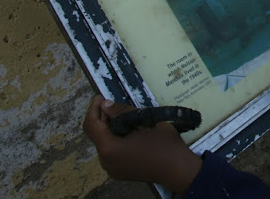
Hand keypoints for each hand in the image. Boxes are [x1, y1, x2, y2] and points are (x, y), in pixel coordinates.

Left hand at [82, 95, 202, 192]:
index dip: (93, 108)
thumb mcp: (145, 122)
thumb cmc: (163, 144)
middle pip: (96, 135)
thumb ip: (123, 112)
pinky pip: (110, 152)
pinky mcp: (119, 172)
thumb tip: (105, 105)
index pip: (91, 125)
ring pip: (103, 143)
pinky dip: (114, 139)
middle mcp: (105, 161)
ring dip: (108, 128)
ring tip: (122, 116)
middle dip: (101, 118)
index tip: (101, 97)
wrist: (178, 169)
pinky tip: (127, 131)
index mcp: (109, 149)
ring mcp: (112, 169)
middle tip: (112, 104)